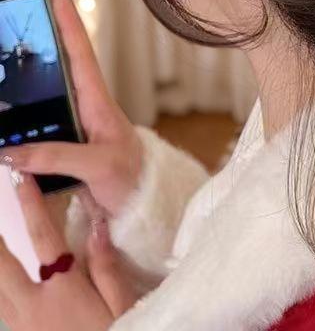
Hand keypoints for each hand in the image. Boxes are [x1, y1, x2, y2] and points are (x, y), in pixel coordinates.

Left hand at [0, 172, 137, 330]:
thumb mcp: (122, 306)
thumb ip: (107, 267)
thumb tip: (98, 228)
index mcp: (63, 289)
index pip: (43, 236)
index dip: (30, 205)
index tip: (20, 179)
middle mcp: (32, 305)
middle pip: (1, 263)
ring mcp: (19, 326)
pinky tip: (3, 287)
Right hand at [3, 0, 142, 216]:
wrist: (140, 204)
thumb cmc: (131, 177)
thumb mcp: (98, 165)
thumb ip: (56, 157)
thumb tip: (9, 150)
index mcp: (97, 102)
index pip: (80, 54)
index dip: (68, 23)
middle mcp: (83, 107)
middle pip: (55, 66)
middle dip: (38, 38)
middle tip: (15, 14)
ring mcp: (72, 124)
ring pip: (41, 96)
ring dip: (21, 80)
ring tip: (2, 58)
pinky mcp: (62, 145)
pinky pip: (34, 127)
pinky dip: (16, 121)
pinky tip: (1, 119)